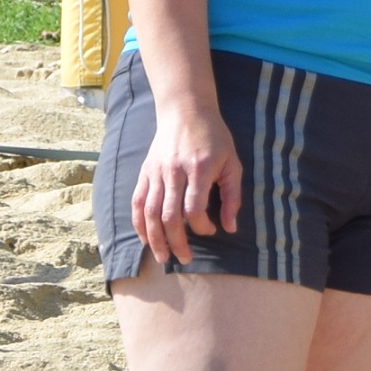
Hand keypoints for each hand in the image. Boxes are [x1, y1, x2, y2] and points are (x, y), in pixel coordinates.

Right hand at [131, 99, 242, 267]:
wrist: (185, 111)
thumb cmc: (214, 138)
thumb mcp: (232, 162)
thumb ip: (232, 196)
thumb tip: (230, 228)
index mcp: (199, 168)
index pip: (194, 208)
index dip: (201, 226)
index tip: (210, 229)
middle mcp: (174, 171)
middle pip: (168, 216)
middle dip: (177, 242)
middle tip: (185, 259)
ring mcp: (156, 172)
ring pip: (149, 213)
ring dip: (155, 239)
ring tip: (163, 258)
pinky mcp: (144, 173)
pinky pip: (137, 203)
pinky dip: (139, 224)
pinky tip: (146, 239)